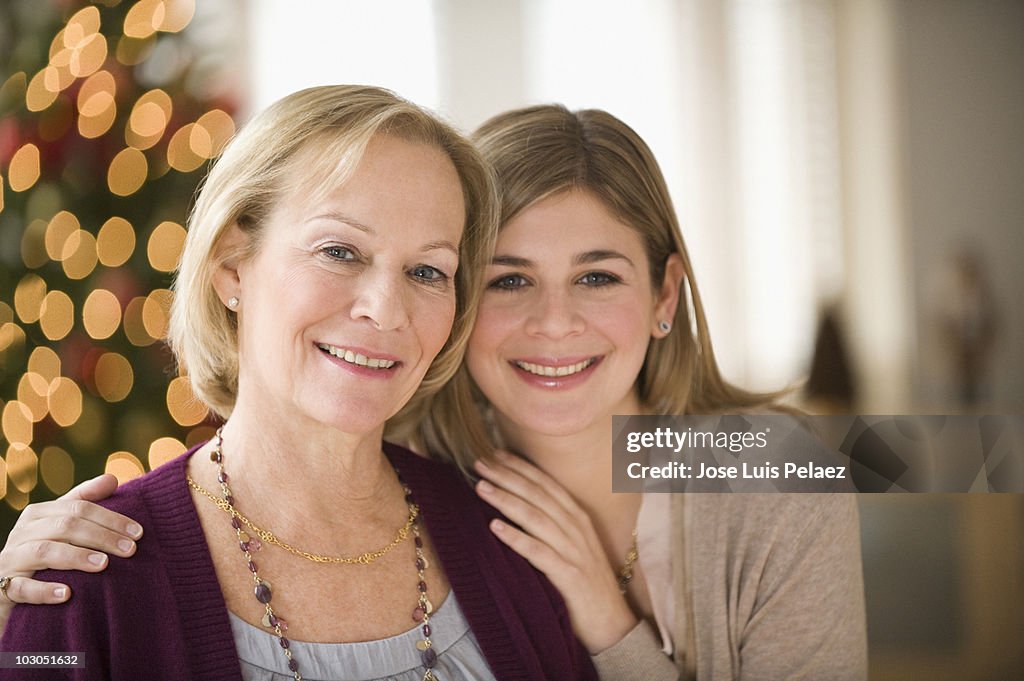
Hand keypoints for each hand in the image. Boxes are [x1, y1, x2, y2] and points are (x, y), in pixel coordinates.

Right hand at [0, 475, 141, 613]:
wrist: (7, 590)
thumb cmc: (42, 555)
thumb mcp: (62, 527)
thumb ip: (84, 502)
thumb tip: (112, 479)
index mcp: (38, 514)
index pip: (79, 507)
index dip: (111, 518)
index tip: (138, 532)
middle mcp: (22, 532)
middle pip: (65, 526)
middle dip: (101, 536)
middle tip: (130, 550)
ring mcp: (10, 560)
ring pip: (43, 551)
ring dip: (76, 556)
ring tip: (103, 564)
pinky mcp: (2, 589)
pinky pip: (21, 588)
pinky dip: (44, 590)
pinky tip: (67, 594)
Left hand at [473, 451, 636, 653]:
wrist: (612, 624)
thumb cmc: (586, 583)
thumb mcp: (573, 545)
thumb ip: (553, 524)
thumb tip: (519, 504)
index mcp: (577, 517)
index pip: (545, 484)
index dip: (519, 467)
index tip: (494, 454)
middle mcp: (576, 528)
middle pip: (537, 495)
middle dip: (507, 476)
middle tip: (479, 463)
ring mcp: (574, 551)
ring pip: (536, 518)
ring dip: (507, 500)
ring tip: (481, 487)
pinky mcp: (569, 576)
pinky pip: (539, 553)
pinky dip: (517, 538)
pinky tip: (495, 528)